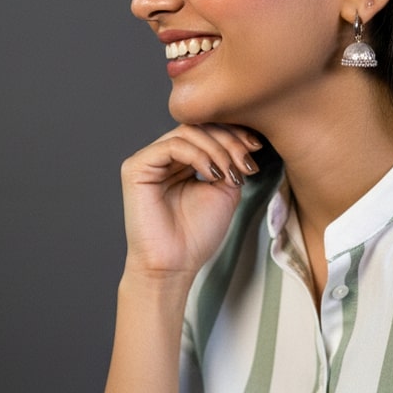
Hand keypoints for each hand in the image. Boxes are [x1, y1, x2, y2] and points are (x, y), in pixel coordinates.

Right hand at [121, 124, 261, 279]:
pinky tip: (213, 174)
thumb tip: (243, 140)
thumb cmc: (196, 236)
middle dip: (230, 140)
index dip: (234, 133)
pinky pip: (172, 146)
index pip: (207, 131)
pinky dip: (199, 155)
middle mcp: (164, 157)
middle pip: (199, 127)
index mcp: (182, 162)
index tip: (256, 147)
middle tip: (247, 161)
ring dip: (218, 149)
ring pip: (188, 132)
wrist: (175, 265)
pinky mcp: (136, 168)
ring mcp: (148, 161)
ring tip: (230, 173)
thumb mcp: (225, 191)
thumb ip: (230, 162)